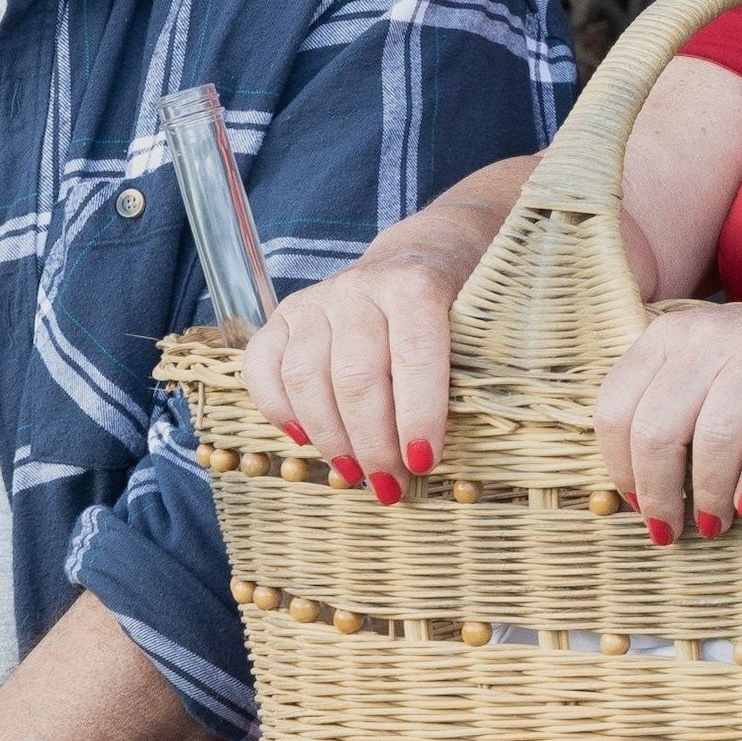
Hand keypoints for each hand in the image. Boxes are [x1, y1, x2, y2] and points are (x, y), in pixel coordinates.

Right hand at [242, 220, 488, 499]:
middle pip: (356, 378)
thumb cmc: (456, 304)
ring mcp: (316, 299)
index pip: (413, 356)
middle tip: (391, 486)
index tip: (424, 463)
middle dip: (373, 444)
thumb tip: (446, 455)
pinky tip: (305, 441)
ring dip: (331, 440)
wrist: (419, 254)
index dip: (418, 416)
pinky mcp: (284, 314)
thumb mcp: (479, 327)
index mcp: (416, 284)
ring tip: (354, 475)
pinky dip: (279, 411)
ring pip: (306, 380)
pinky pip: (262, 368)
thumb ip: (466, 376)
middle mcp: (360, 287)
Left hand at [597, 284, 741, 541]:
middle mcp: (708, 331)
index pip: (616, 408)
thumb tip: (634, 496)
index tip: (638, 506)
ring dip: (709, 494)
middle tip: (671, 531)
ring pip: (715, 434)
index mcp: (669, 334)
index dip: (621, 467)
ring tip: (715, 525)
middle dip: (659, 492)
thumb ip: (669, 411)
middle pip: (658, 427)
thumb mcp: (709, 372)